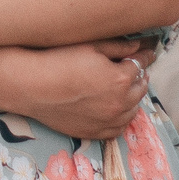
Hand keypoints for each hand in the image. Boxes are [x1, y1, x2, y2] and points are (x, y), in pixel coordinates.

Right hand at [12, 38, 156, 141]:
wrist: (32, 87)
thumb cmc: (59, 61)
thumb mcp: (91, 47)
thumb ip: (119, 47)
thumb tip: (139, 47)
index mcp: (120, 79)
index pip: (140, 65)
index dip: (144, 56)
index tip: (146, 52)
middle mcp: (119, 103)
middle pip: (140, 88)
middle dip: (140, 76)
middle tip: (137, 68)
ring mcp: (108, 121)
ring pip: (133, 110)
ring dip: (133, 97)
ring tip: (127, 88)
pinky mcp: (95, 132)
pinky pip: (119, 127)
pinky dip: (122, 117)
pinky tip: (117, 108)